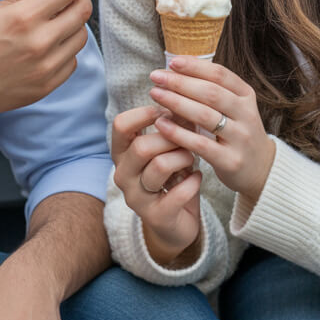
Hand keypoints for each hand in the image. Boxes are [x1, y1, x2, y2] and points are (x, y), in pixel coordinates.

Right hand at [0, 0, 92, 125]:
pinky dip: (66, 48)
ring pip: (81, 37)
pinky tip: (51, 44)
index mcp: (23, 18)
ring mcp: (46, 66)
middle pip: (82, 11)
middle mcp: (40, 42)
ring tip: (59, 19)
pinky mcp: (47, 85)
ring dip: (75, 23)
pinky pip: (71, 61)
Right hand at [111, 104, 202, 265]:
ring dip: (183, 158)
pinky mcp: (155, 217)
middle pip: (142, 146)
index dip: (145, 113)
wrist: (177, 223)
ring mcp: (137, 197)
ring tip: (193, 158)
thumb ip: (171, 127)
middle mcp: (123, 175)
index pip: (121, 125)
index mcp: (122, 153)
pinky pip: (177, 193)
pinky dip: (193, 182)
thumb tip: (182, 97)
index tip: (167, 110)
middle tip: (188, 138)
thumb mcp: (167, 149)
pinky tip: (198, 178)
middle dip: (171, 138)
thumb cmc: (172, 177)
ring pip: (160, 166)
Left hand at [148, 58, 274, 202]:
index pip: (220, 74)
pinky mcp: (231, 161)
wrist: (261, 170)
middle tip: (156, 77)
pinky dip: (179, 133)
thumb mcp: (234, 107)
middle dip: (180, 82)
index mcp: (246, 96)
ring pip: (205, 116)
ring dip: (176, 102)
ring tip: (155, 94)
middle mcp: (246, 114)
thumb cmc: (237, 132)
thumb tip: (177, 69)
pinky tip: (161, 124)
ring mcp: (240, 138)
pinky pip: (201, 144)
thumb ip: (212, 89)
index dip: (195, 66)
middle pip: (211, 92)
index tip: (172, 62)